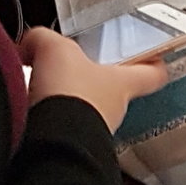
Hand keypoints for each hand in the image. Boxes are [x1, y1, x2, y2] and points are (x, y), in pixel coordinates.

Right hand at [22, 26, 167, 133]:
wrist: (53, 141)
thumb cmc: (71, 96)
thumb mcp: (56, 50)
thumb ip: (46, 39)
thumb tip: (34, 41)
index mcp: (124, 82)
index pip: (153, 73)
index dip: (154, 62)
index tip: (153, 56)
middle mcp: (115, 108)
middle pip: (114, 90)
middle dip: (94, 79)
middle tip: (75, 66)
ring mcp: (95, 130)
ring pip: (87, 109)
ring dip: (68, 100)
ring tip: (43, 87)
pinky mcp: (72, 145)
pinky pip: (63, 127)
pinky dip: (49, 117)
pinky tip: (30, 108)